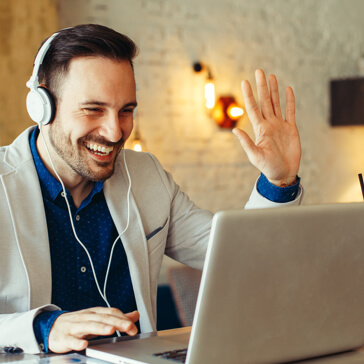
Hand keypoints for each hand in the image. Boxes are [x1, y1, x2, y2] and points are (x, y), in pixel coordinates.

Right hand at [48, 307, 139, 352]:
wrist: (52, 327)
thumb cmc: (78, 323)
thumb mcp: (97, 318)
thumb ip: (116, 317)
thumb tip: (135, 315)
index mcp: (95, 313)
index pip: (110, 312)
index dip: (122, 318)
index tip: (133, 326)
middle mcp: (86, 317)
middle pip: (102, 318)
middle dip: (116, 322)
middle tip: (129, 327)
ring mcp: (74, 327)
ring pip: (88, 326)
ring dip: (100, 328)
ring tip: (111, 330)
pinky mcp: (64, 338)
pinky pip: (71, 340)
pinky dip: (77, 342)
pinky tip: (84, 344)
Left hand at [233, 69, 300, 185]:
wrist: (283, 173)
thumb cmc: (268, 167)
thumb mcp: (255, 156)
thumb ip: (246, 142)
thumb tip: (234, 130)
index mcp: (260, 129)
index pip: (253, 108)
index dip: (249, 95)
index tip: (244, 82)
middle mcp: (269, 124)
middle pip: (265, 101)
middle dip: (262, 86)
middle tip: (259, 71)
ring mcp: (280, 125)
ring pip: (276, 103)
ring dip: (274, 90)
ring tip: (271, 76)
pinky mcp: (291, 128)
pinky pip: (290, 111)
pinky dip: (289, 100)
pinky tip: (288, 89)